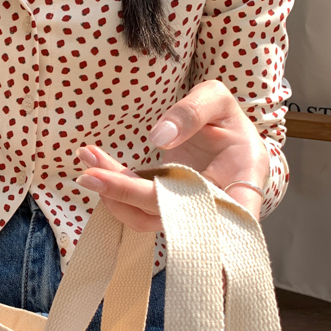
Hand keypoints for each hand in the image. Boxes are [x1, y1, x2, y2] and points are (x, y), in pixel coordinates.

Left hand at [75, 80, 269, 229]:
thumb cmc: (227, 121)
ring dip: (112, 192)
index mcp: (243, 182)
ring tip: (87, 158)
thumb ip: (193, 111)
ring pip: (145, 215)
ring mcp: (186, 214)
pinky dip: (113, 188)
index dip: (204, 229)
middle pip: (168, 212)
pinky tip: (94, 164)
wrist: (224, 139)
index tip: (168, 216)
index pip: (229, 216)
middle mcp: (214, 208)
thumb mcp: (218, 100)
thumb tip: (159, 137)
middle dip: (126, 193)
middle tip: (91, 172)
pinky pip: (135, 208)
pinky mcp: (163, 209)